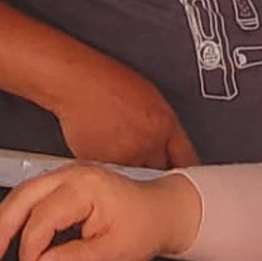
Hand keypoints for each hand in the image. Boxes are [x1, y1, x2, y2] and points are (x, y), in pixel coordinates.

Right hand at [0, 166, 201, 260]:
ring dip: (4, 218)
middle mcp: (72, 174)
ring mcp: (66, 174)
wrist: (161, 211)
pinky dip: (17, 211)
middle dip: (2, 226)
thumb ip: (77, 260)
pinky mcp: (64, 180)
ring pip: (23, 191)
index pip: (44, 217)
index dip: (30, 247)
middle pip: (24, 195)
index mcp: (85, 188)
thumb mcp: (115, 252)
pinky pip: (32, 192)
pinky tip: (9, 230)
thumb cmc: (143, 227)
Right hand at [53, 62, 198, 169]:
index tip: (184, 175)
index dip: (186, 169)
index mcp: (164, 124)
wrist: (75, 82)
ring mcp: (124, 157)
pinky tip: (104, 150)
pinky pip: (114, 176)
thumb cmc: (106, 81)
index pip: (187, 159)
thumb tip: (168, 145)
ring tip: (120, 150)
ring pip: (137, 179)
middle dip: (158, 170)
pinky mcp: (102, 166)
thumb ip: (162, 125)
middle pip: (163, 172)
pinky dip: (111, 171)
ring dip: (133, 171)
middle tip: (148, 162)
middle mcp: (147, 143)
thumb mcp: (148, 96)